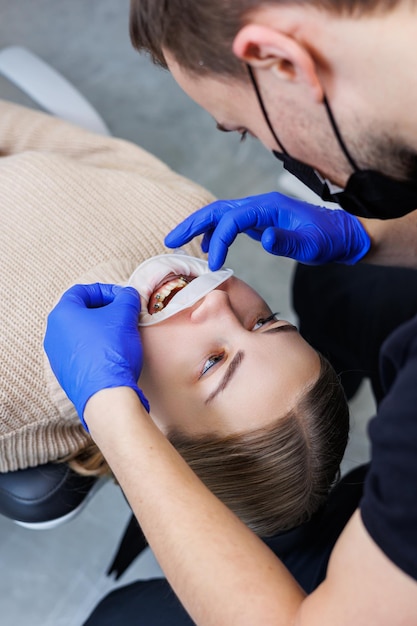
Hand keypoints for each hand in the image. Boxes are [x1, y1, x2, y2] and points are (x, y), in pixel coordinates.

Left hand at [44, 283, 148, 430]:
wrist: (106, 395)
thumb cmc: (111, 351)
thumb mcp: (125, 315)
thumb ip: (127, 298)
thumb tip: (128, 295)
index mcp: (62, 314)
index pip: (82, 291)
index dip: (106, 291)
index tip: (124, 298)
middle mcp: (53, 334)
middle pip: (80, 312)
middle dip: (105, 310)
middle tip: (124, 314)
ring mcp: (57, 356)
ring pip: (81, 333)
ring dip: (101, 330)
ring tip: (121, 334)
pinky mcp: (65, 374)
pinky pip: (81, 353)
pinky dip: (96, 348)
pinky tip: (113, 354)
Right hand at [165, 191, 370, 269]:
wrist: (343, 234)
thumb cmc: (329, 239)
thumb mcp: (313, 245)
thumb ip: (288, 241)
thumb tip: (263, 238)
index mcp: (270, 208)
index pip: (233, 219)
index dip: (218, 240)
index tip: (213, 265)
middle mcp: (260, 205)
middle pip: (217, 209)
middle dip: (192, 223)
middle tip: (170, 240)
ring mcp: (259, 212)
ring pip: (221, 214)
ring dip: (198, 226)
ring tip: (178, 242)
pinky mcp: (260, 221)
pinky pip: (230, 223)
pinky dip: (214, 232)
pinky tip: (207, 246)